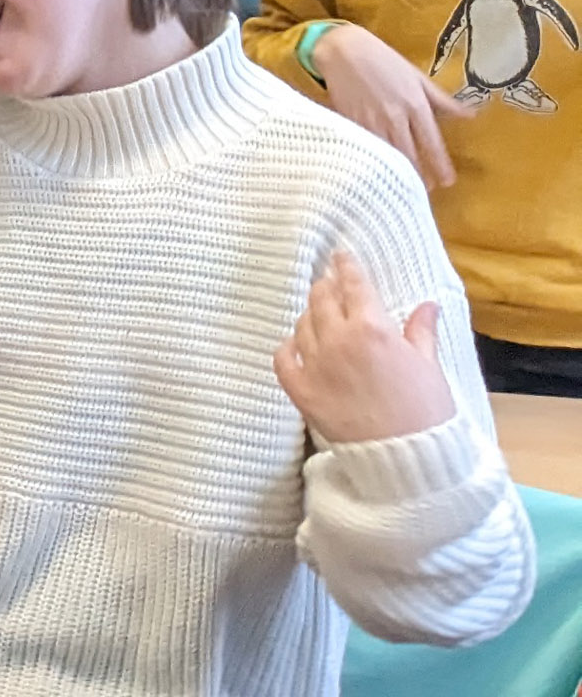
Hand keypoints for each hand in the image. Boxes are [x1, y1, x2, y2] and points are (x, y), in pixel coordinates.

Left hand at [278, 251, 458, 444]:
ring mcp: (316, 365)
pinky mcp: (301, 391)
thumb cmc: (427, 412)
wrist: (408, 459)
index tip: (340, 255)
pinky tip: (295, 343)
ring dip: (310, 314)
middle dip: (326, 287)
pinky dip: (288, 346)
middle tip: (329, 282)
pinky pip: (283, 358)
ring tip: (318, 311)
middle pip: (322, 299)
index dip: (346, 267)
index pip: (354, 285)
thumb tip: (427, 305)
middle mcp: (338, 340)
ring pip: (302, 325)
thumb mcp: (429, 366)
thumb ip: (421, 331)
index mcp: (372, 328)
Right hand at [311, 26, 478, 188]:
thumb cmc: (383, 60)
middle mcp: (395, 116)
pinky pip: (366, 148)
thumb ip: (442, 100)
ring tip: (406, 187)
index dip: (440, 164)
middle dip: (420, 175)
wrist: (343, 49)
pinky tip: (379, 172)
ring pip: (389, 155)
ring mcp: (371, 121)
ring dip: (399, 173)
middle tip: (428, 191)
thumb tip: (471, 114)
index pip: (431, 142)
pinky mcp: (351, 122)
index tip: (448, 181)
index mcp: (415, 105)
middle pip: (410, 154)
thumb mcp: (417, 77)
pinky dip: (375, 162)